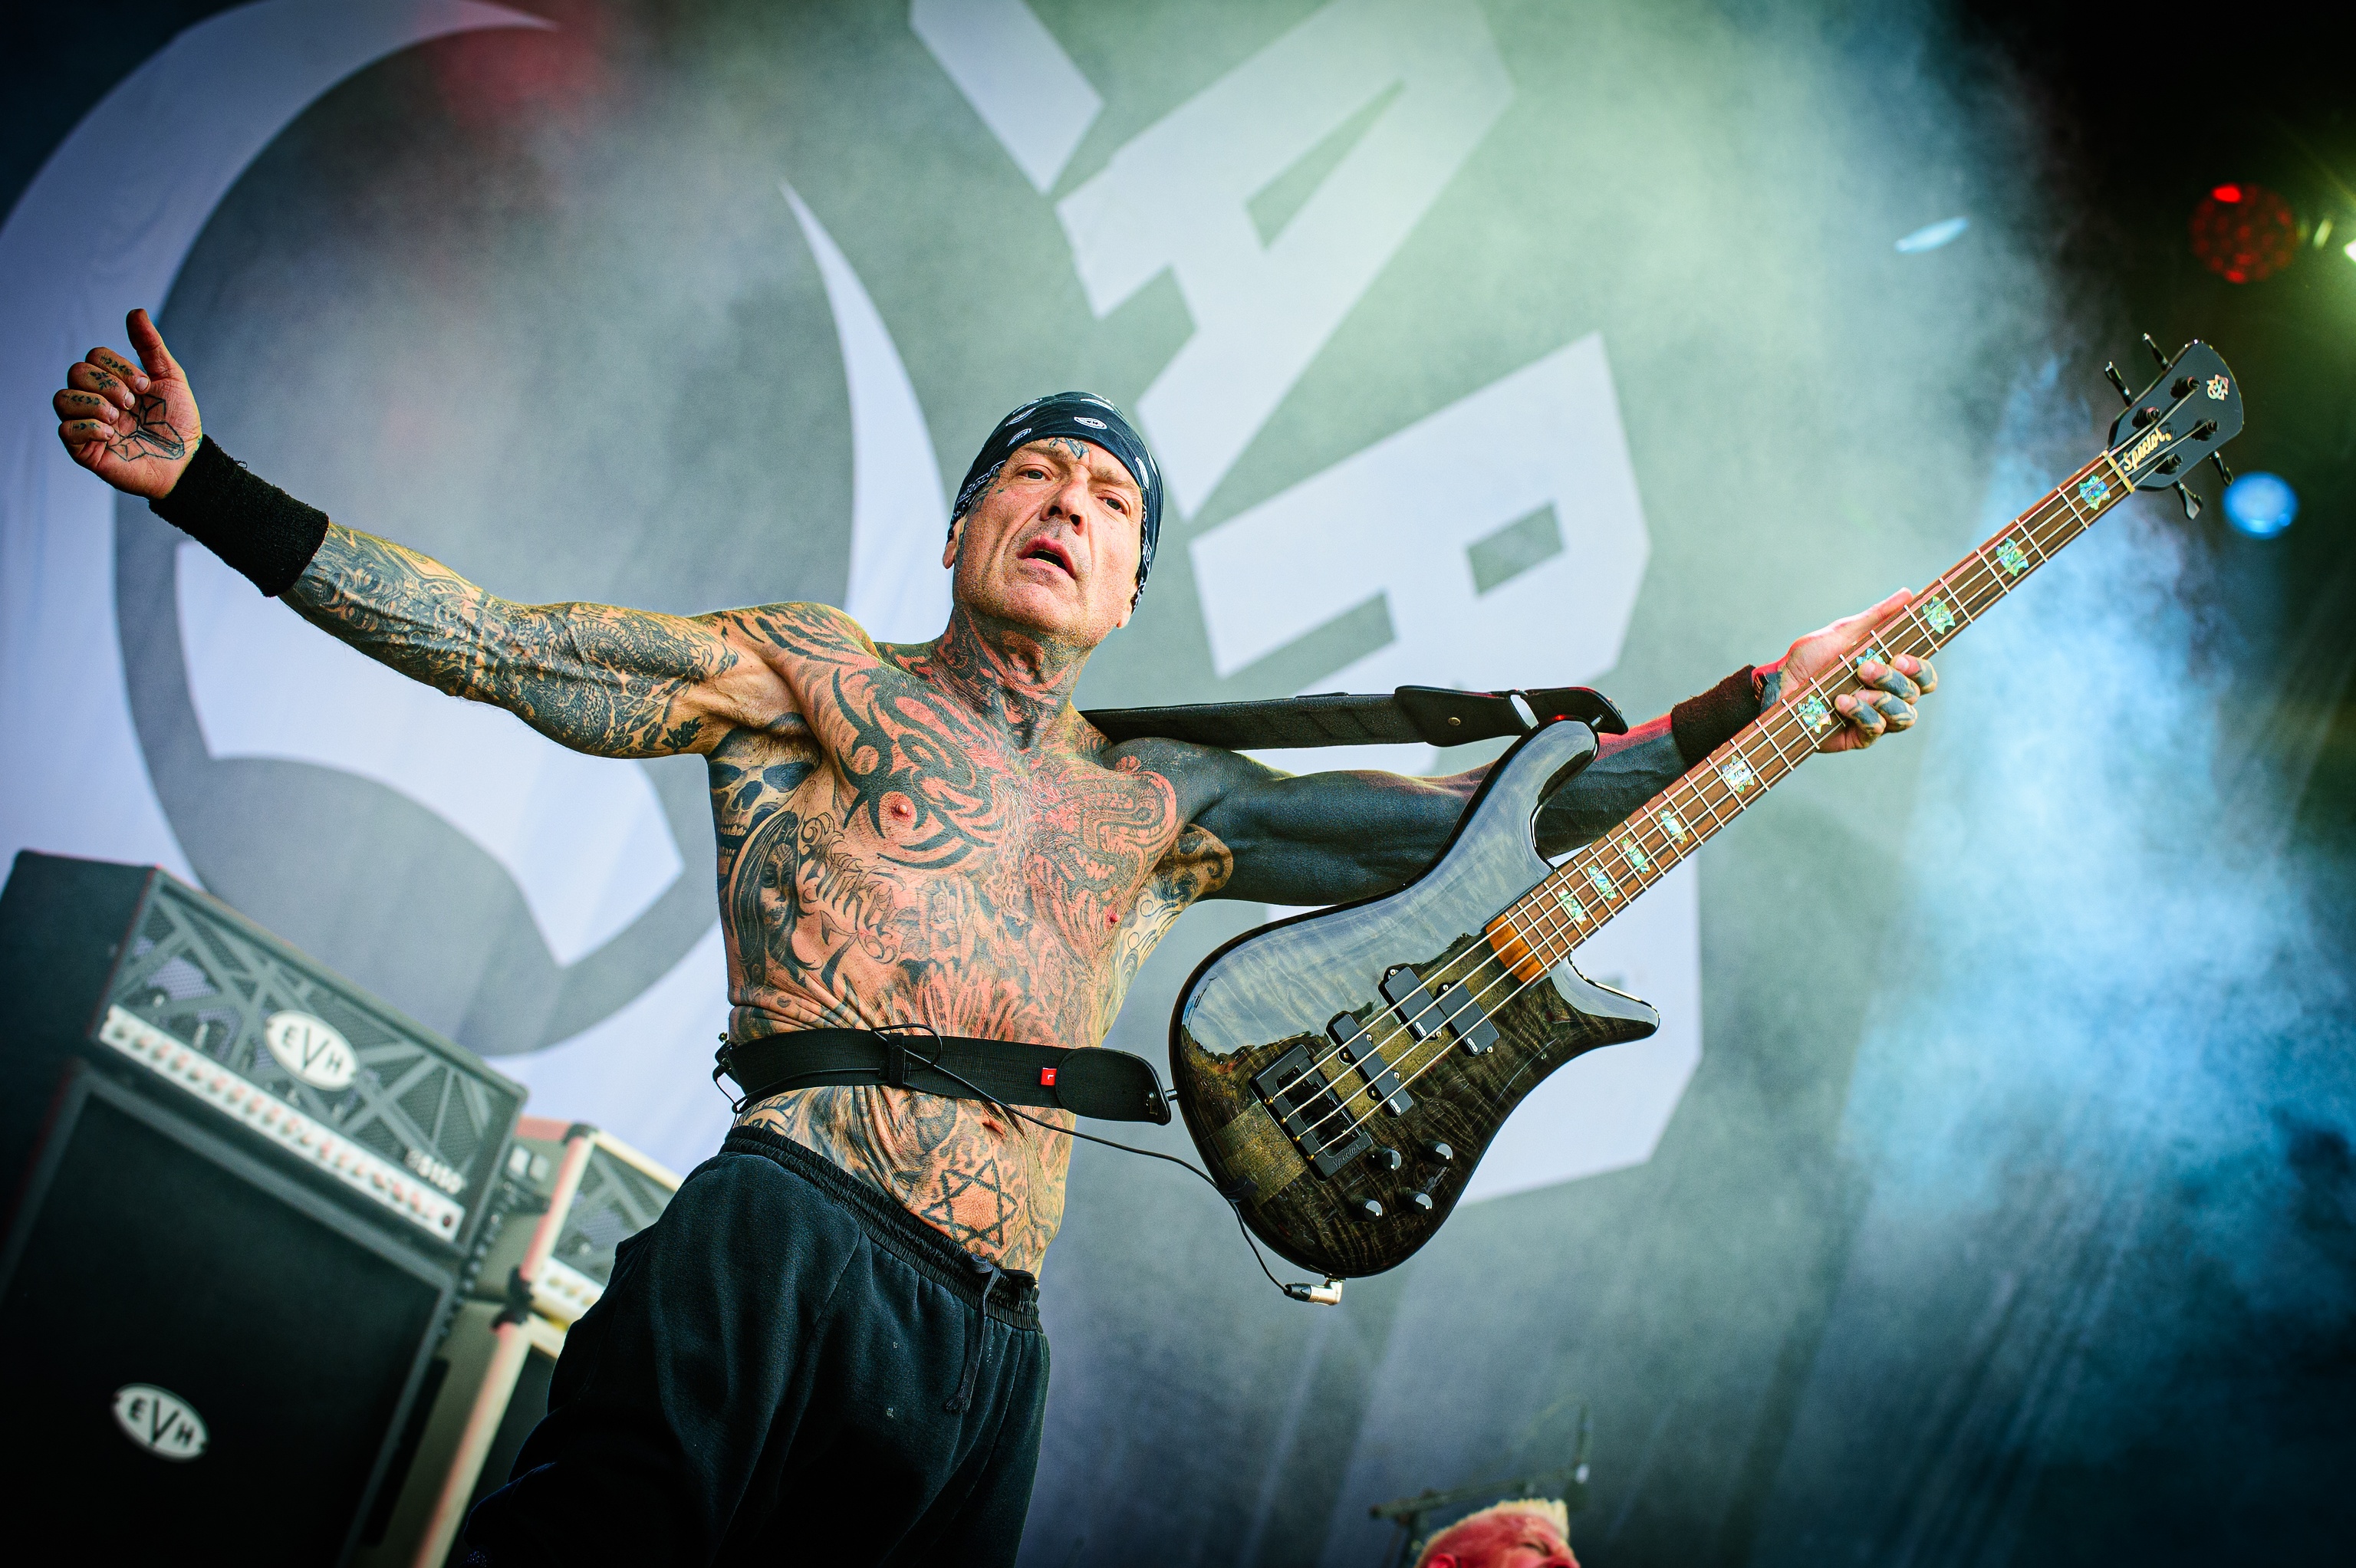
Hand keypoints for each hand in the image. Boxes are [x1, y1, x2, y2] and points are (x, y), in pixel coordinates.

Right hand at [53, 308, 199, 500]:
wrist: (187, 462)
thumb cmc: (177, 422)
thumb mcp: (170, 378)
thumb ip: (150, 346)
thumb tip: (136, 311)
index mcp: (111, 381)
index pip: (94, 356)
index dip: (118, 366)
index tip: (146, 386)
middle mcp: (94, 399)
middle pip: (76, 372)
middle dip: (108, 384)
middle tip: (133, 403)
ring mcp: (87, 424)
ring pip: (62, 398)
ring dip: (95, 403)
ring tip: (120, 418)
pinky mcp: (84, 450)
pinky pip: (65, 430)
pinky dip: (88, 427)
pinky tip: (112, 436)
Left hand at [1765, 587, 1936, 752]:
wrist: (1778, 687)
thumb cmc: (1809, 660)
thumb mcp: (1842, 633)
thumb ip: (1876, 617)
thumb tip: (1907, 593)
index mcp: (1889, 672)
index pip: (1924, 675)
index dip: (1920, 668)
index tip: (1900, 657)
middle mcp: (1888, 696)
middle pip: (1915, 693)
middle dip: (1894, 680)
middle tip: (1866, 669)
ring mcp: (1876, 718)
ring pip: (1904, 716)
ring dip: (1881, 700)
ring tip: (1852, 690)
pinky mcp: (1859, 737)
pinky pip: (1876, 729)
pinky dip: (1862, 714)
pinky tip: (1841, 703)